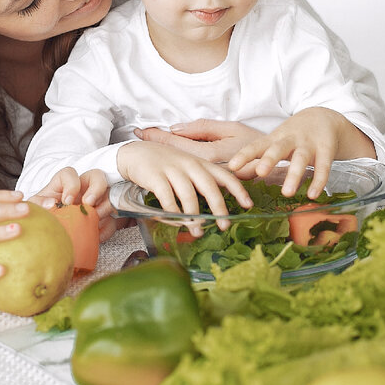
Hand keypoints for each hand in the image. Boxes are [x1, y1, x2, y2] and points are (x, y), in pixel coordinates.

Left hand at [28, 167, 118, 241]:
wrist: (51, 236)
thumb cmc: (44, 215)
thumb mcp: (37, 208)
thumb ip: (38, 203)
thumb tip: (51, 203)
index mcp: (64, 184)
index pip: (70, 173)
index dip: (71, 185)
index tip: (67, 201)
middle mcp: (82, 189)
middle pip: (97, 176)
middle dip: (96, 189)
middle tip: (89, 204)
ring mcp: (96, 201)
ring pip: (110, 195)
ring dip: (105, 207)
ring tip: (95, 221)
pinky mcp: (103, 217)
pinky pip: (113, 220)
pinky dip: (107, 228)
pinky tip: (97, 236)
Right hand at [117, 141, 252, 233]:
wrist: (136, 153)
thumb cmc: (166, 164)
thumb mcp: (188, 166)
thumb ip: (203, 180)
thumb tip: (220, 204)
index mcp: (201, 163)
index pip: (224, 175)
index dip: (238, 190)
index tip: (248, 205)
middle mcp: (190, 165)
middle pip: (209, 187)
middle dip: (219, 208)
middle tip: (225, 225)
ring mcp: (172, 170)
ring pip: (189, 195)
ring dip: (194, 216)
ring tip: (197, 231)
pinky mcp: (155, 176)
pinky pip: (167, 198)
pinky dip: (173, 213)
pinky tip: (176, 222)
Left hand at [134, 119, 262, 162]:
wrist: (273, 162)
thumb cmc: (255, 142)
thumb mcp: (230, 129)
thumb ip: (202, 129)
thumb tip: (176, 128)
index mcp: (207, 154)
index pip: (175, 142)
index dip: (157, 135)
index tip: (141, 130)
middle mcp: (203, 166)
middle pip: (173, 153)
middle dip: (155, 142)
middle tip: (138, 134)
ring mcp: (206, 174)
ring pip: (180, 163)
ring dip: (164, 151)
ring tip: (147, 144)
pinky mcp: (211, 179)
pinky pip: (190, 170)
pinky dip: (178, 162)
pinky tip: (169, 159)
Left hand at [227, 107, 374, 198]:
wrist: (324, 117)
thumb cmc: (293, 135)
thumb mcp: (275, 141)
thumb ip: (259, 156)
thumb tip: (234, 174)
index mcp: (275, 138)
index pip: (257, 146)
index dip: (245, 155)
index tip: (232, 166)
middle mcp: (290, 140)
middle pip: (278, 148)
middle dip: (270, 159)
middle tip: (261, 172)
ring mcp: (309, 144)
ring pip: (301, 159)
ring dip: (294, 175)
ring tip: (287, 193)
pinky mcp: (326, 150)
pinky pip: (323, 167)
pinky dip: (318, 181)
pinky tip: (313, 194)